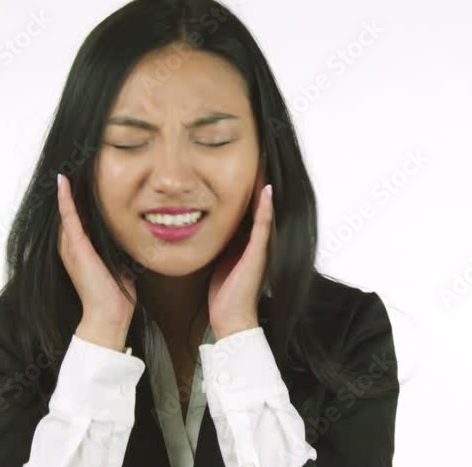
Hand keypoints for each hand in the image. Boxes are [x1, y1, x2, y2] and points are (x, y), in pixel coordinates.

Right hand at [56, 173, 135, 348]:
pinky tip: (64, 182)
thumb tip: (136, 226)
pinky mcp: (76, 249)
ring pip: (67, 208)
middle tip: (76, 156)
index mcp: (81, 244)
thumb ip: (119, 241)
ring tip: (69, 161)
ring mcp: (71, 245)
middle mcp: (71, 242)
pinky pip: (69, 218)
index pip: (78, 210)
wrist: (109, 315)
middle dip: (73, 183)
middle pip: (70, 205)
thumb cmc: (116, 290)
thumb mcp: (118, 257)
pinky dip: (66, 200)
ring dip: (69, 186)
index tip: (86, 168)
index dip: (80, 190)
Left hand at [207, 171, 274, 340]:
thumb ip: (220, 241)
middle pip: (259, 203)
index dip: (248, 185)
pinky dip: (266, 208)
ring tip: (264, 163)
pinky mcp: (259, 254)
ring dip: (264, 187)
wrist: (231, 318)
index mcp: (247, 240)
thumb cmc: (224, 292)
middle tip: (257, 153)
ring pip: (264, 210)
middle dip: (257, 180)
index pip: (248, 206)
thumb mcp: (220, 259)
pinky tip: (267, 191)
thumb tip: (204, 223)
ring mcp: (261, 246)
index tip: (246, 162)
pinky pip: (263, 226)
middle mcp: (258, 240)